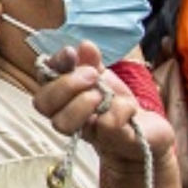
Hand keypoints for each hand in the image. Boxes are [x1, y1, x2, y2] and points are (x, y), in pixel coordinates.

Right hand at [32, 43, 172, 168]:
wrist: (146, 129)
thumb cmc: (116, 101)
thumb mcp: (102, 76)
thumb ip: (90, 61)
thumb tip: (85, 45)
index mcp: (62, 93)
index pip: (42, 77)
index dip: (53, 63)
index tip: (71, 53)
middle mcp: (65, 114)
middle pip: (41, 104)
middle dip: (66, 85)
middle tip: (93, 76)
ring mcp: (85, 132)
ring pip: (60, 123)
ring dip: (82, 104)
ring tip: (103, 96)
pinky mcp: (110, 142)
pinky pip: (104, 125)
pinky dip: (119, 110)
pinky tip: (129, 108)